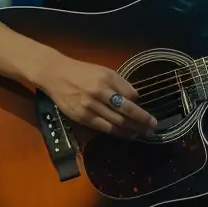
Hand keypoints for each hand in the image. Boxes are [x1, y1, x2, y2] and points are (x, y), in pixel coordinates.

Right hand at [38, 53, 157, 137]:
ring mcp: (89, 106)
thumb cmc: (82, 72)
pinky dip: (118, 133)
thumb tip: (136, 99)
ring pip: (116, 122)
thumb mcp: (104, 71)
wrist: (54, 74)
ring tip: (143, 133)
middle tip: (153, 128)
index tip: (150, 116)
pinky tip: (128, 135)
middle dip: (142, 121)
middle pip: (125, 111)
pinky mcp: (81, 117)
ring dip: (132, 129)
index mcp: (106, 80)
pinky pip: (104, 128)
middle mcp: (98, 93)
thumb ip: (121, 84)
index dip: (141, 109)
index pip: (130, 97)